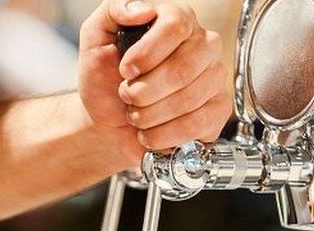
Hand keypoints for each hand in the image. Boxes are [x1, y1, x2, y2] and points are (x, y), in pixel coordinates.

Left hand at [78, 0, 232, 162]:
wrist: (107, 122)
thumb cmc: (104, 79)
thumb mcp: (95, 38)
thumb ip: (113, 10)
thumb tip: (143, 9)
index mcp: (177, 19)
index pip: (176, 26)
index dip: (147, 53)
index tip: (125, 69)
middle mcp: (202, 44)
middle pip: (184, 68)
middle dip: (145, 91)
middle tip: (127, 96)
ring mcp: (214, 77)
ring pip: (189, 99)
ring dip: (150, 115)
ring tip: (136, 115)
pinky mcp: (218, 110)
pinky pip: (198, 124)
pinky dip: (165, 135)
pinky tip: (151, 132)